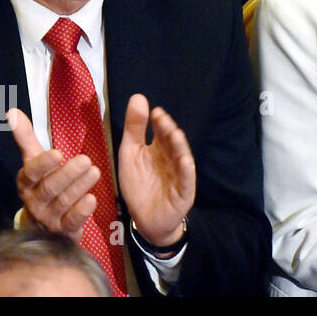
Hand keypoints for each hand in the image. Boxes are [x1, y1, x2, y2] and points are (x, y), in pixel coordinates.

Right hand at [8, 107, 100, 240]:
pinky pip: (72, 222)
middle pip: (50, 187)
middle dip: (68, 174)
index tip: (58, 153)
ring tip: (95, 172)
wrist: (43, 226)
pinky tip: (92, 199)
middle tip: (86, 160)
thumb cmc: (41, 185)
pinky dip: (82, 211)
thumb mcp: (33, 162)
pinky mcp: (64, 231)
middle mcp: (34, 201)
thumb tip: (12, 112)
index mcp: (26, 182)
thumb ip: (25, 138)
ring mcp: (49, 218)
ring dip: (79, 187)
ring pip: (64, 202)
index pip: (31, 172)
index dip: (43, 163)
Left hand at [117, 94, 194, 249]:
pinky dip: (186, 172)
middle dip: (167, 131)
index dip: (158, 122)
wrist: (144, 218)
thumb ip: (134, 128)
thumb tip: (139, 97)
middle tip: (161, 118)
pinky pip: (186, 182)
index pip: (161, 132)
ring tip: (175, 134)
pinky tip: (185, 161)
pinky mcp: (182, 194)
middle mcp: (171, 160)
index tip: (154, 111)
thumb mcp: (130, 152)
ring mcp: (179, 176)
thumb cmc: (139, 183)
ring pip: (181, 159)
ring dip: (179, 147)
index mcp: (159, 149)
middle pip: (172, 143)